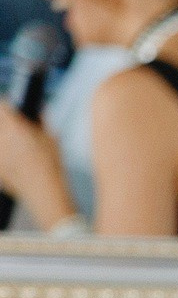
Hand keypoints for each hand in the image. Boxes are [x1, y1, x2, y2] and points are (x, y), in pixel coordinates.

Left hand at [0, 102, 69, 224]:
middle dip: (6, 125)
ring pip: (0, 140)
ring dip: (5, 141)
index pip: (2, 105)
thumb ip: (42, 120)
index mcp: (14, 127)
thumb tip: (39, 109)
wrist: (43, 192)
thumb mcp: (52, 139)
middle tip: (15, 131)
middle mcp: (1, 137)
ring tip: (16, 148)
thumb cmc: (50, 166)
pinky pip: (0, 156)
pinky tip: (14, 162)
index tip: (10, 109)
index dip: (7, 106)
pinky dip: (4, 157)